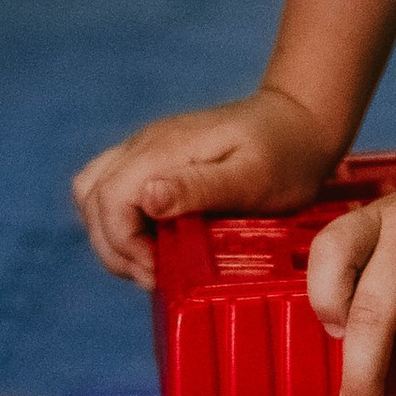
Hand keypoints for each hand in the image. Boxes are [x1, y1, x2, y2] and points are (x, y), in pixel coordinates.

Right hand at [71, 84, 341, 288]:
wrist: (303, 122)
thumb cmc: (286, 154)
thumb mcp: (252, 177)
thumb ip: (199, 189)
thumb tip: (147, 199)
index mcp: (164, 148)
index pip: (107, 200)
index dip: (124, 246)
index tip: (161, 271)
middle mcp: (146, 144)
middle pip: (92, 199)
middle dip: (116, 247)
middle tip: (160, 273)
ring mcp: (147, 149)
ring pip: (93, 193)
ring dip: (113, 235)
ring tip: (157, 260)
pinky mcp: (155, 160)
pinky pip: (114, 191)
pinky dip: (123, 223)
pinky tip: (161, 240)